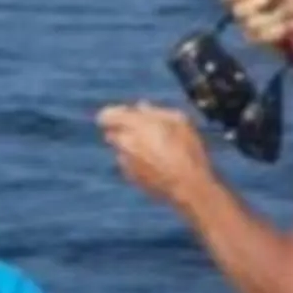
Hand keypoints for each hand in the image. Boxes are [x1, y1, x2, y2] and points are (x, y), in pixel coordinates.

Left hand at [97, 103, 216, 206]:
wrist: (188, 185)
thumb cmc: (185, 149)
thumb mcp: (178, 121)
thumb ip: (155, 112)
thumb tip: (141, 107)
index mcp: (132, 125)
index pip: (105, 116)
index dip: (116, 114)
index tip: (131, 115)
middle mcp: (123, 144)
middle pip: (111, 134)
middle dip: (123, 132)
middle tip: (145, 132)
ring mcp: (125, 163)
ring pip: (121, 151)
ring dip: (132, 148)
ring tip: (158, 151)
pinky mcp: (131, 179)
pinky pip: (129, 166)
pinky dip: (138, 163)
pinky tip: (159, 166)